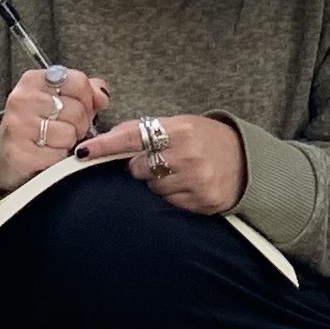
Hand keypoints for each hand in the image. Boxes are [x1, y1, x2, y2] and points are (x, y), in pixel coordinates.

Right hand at [0, 61, 113, 196]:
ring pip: (69, 133)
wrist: (4, 156)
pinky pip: (58, 154)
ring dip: (68, 142)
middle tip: (66, 129)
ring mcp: (19, 125)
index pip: (78, 81)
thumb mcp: (56, 99)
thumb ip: (84, 91)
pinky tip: (44, 154)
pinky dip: (57, 157)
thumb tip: (102, 95)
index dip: (88, 99)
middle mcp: (23, 99)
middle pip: (78, 110)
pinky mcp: (20, 152)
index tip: (81, 107)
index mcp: (33, 80)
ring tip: (53, 141)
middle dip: (80, 124)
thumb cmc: (36, 125)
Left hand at [78, 110, 245, 215]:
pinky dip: (171, 196)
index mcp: (180, 129)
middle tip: (159, 160)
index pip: (132, 137)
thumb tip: (108, 136)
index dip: (105, 145)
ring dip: (156, 183)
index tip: (83, 152)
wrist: (246, 161)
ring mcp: (195, 180)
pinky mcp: (202, 202)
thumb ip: (144, 129)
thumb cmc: (206, 139)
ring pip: (152, 189)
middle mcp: (187, 155)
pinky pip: (169, 204)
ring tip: (177, 173)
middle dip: (140, 167)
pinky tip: (186, 186)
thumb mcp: (180, 124)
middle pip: (137, 168)